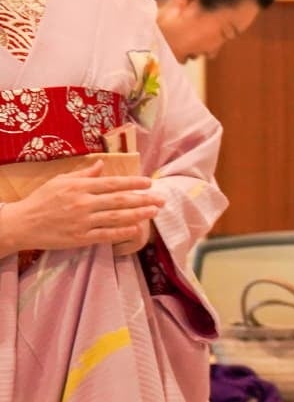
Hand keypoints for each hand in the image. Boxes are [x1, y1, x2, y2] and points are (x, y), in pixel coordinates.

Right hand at [1, 163, 159, 255]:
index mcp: (80, 186)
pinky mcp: (80, 238)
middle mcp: (83, 203)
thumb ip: (83, 173)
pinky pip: (106, 234)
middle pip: (119, 200)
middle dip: (143, 199)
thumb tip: (102, 164)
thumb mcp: (60, 180)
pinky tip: (136, 229)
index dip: (133, 182)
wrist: (22, 224)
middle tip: (161, 199)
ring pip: (116, 217)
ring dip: (138, 214)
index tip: (150, 182)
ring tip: (154, 211)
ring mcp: (83, 221)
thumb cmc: (41, 200)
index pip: (113, 183)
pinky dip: (122, 232)